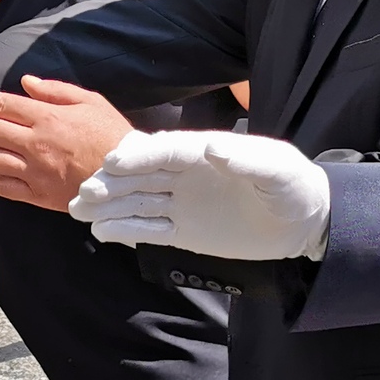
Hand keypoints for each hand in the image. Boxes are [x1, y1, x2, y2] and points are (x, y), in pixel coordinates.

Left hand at [0, 77, 130, 210]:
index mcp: (48, 118)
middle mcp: (36, 143)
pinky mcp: (38, 194)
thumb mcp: (91, 101)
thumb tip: (26, 82)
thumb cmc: (113, 135)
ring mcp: (35, 170)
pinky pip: (3, 186)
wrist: (130, 178)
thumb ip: (56, 90)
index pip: (4, 106)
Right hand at [71, 130, 330, 260]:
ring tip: (77, 210)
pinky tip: (100, 231)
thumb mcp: (276, 169)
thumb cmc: (293, 186)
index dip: (140, 155)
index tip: (113, 162)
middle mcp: (186, 174)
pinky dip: (124, 229)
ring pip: (137, 201)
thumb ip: (246, 159)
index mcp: (204, 152)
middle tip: (85, 192)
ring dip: (108, 205)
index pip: (165, 151)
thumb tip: (213, 148)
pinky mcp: (182, 230)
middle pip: (142, 175)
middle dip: (112, 182)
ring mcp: (181, 202)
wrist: (303, 222)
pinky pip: (148, 229)